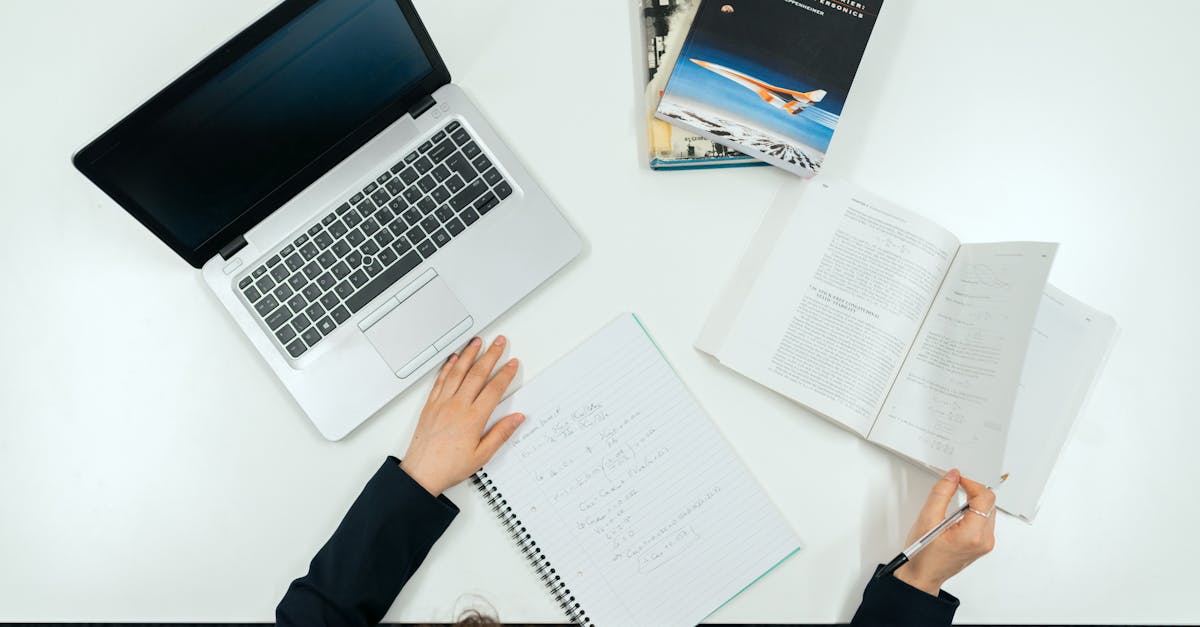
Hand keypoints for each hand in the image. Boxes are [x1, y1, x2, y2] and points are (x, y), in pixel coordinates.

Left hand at [400, 336, 524, 495]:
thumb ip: (501, 434)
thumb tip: (517, 419)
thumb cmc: (449, 466)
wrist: (421, 473)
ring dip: (469, 354)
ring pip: (458, 372)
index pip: (493, 389)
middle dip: (491, 355)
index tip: (512, 363)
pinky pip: (441, 380)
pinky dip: (448, 366)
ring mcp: (442, 403)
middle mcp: (457, 406)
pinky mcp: (430, 405)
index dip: (505, 374)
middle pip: (477, 374)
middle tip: (499, 342)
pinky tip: (454, 358)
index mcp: (473, 419)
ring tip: (477, 341)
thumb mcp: (482, 455)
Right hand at [894, 468, 995, 595]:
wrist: (922, 575)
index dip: (972, 483)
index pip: (985, 498)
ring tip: (954, 501)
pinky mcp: (982, 545)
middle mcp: (984, 540)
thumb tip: (952, 477)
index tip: (958, 479)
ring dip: (974, 501)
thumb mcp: (927, 518)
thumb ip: (941, 493)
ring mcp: (985, 544)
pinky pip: (984, 521)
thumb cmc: (923, 555)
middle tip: (956, 486)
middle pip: (989, 504)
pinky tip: (957, 513)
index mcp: (973, 535)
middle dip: (973, 491)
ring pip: (988, 511)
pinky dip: (973, 512)